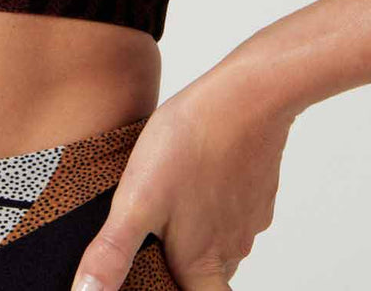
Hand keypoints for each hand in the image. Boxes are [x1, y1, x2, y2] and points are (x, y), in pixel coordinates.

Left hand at [69, 68, 296, 289]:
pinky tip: (195, 174)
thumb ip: (112, 252)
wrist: (245, 97)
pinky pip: (235, 208)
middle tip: (157, 245)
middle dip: (184, 269)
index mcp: (201, 262)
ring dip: (198, 235)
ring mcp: (249, 217)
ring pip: (222, 242)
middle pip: (209, 277)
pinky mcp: (258, 188)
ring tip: (169, 209)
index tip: (161, 280)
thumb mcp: (136, 198)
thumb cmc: (190, 145)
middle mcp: (231, 248)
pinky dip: (216, 201)